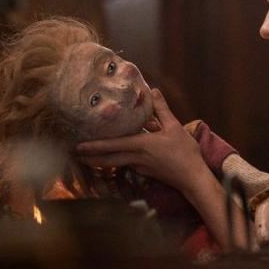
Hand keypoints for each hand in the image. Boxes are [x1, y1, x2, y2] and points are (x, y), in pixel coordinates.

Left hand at [74, 89, 209, 195]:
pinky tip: (115, 157)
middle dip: (90, 159)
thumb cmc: (185, 152)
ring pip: (115, 164)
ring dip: (101, 161)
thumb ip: (161, 109)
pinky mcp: (145, 173)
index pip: (112, 145)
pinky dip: (117, 161)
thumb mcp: (174, 127)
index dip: (94, 146)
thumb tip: (153, 90)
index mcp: (141, 145)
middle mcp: (136, 158)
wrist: (193, 178)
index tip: (78, 146)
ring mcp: (140, 168)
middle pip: (108, 160)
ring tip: (88, 158)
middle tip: (76, 156)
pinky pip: (126, 165)